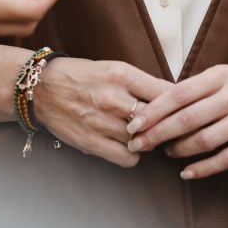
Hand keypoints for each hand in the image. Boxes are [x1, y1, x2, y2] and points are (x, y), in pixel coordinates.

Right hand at [31, 57, 171, 167]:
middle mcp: (114, 98)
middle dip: (169, 126)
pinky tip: (129, 147)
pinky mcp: (91, 142)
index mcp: (122, 75)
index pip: (167, 93)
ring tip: (146, 136)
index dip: (181, 105)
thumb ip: (143, 83)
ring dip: (149, 141)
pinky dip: (133, 155)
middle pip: (159, 120)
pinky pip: (128, 159)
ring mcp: (102, 122)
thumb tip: (174, 99)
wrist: (41, 88)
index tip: (186, 111)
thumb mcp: (114, 68)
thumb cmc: (82, 76)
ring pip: (145, 141)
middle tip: (173, 129)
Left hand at [125, 64, 227, 179]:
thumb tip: (152, 108)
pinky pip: (227, 159)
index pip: (178, 93)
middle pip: (188, 118)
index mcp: (221, 75)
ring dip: (180, 150)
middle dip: (158, 134)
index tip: (134, 124)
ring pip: (205, 140)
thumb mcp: (222, 78)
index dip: (153, 111)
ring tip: (167, 153)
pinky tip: (187, 172)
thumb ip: (193, 90)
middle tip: (139, 144)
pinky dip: (203, 168)